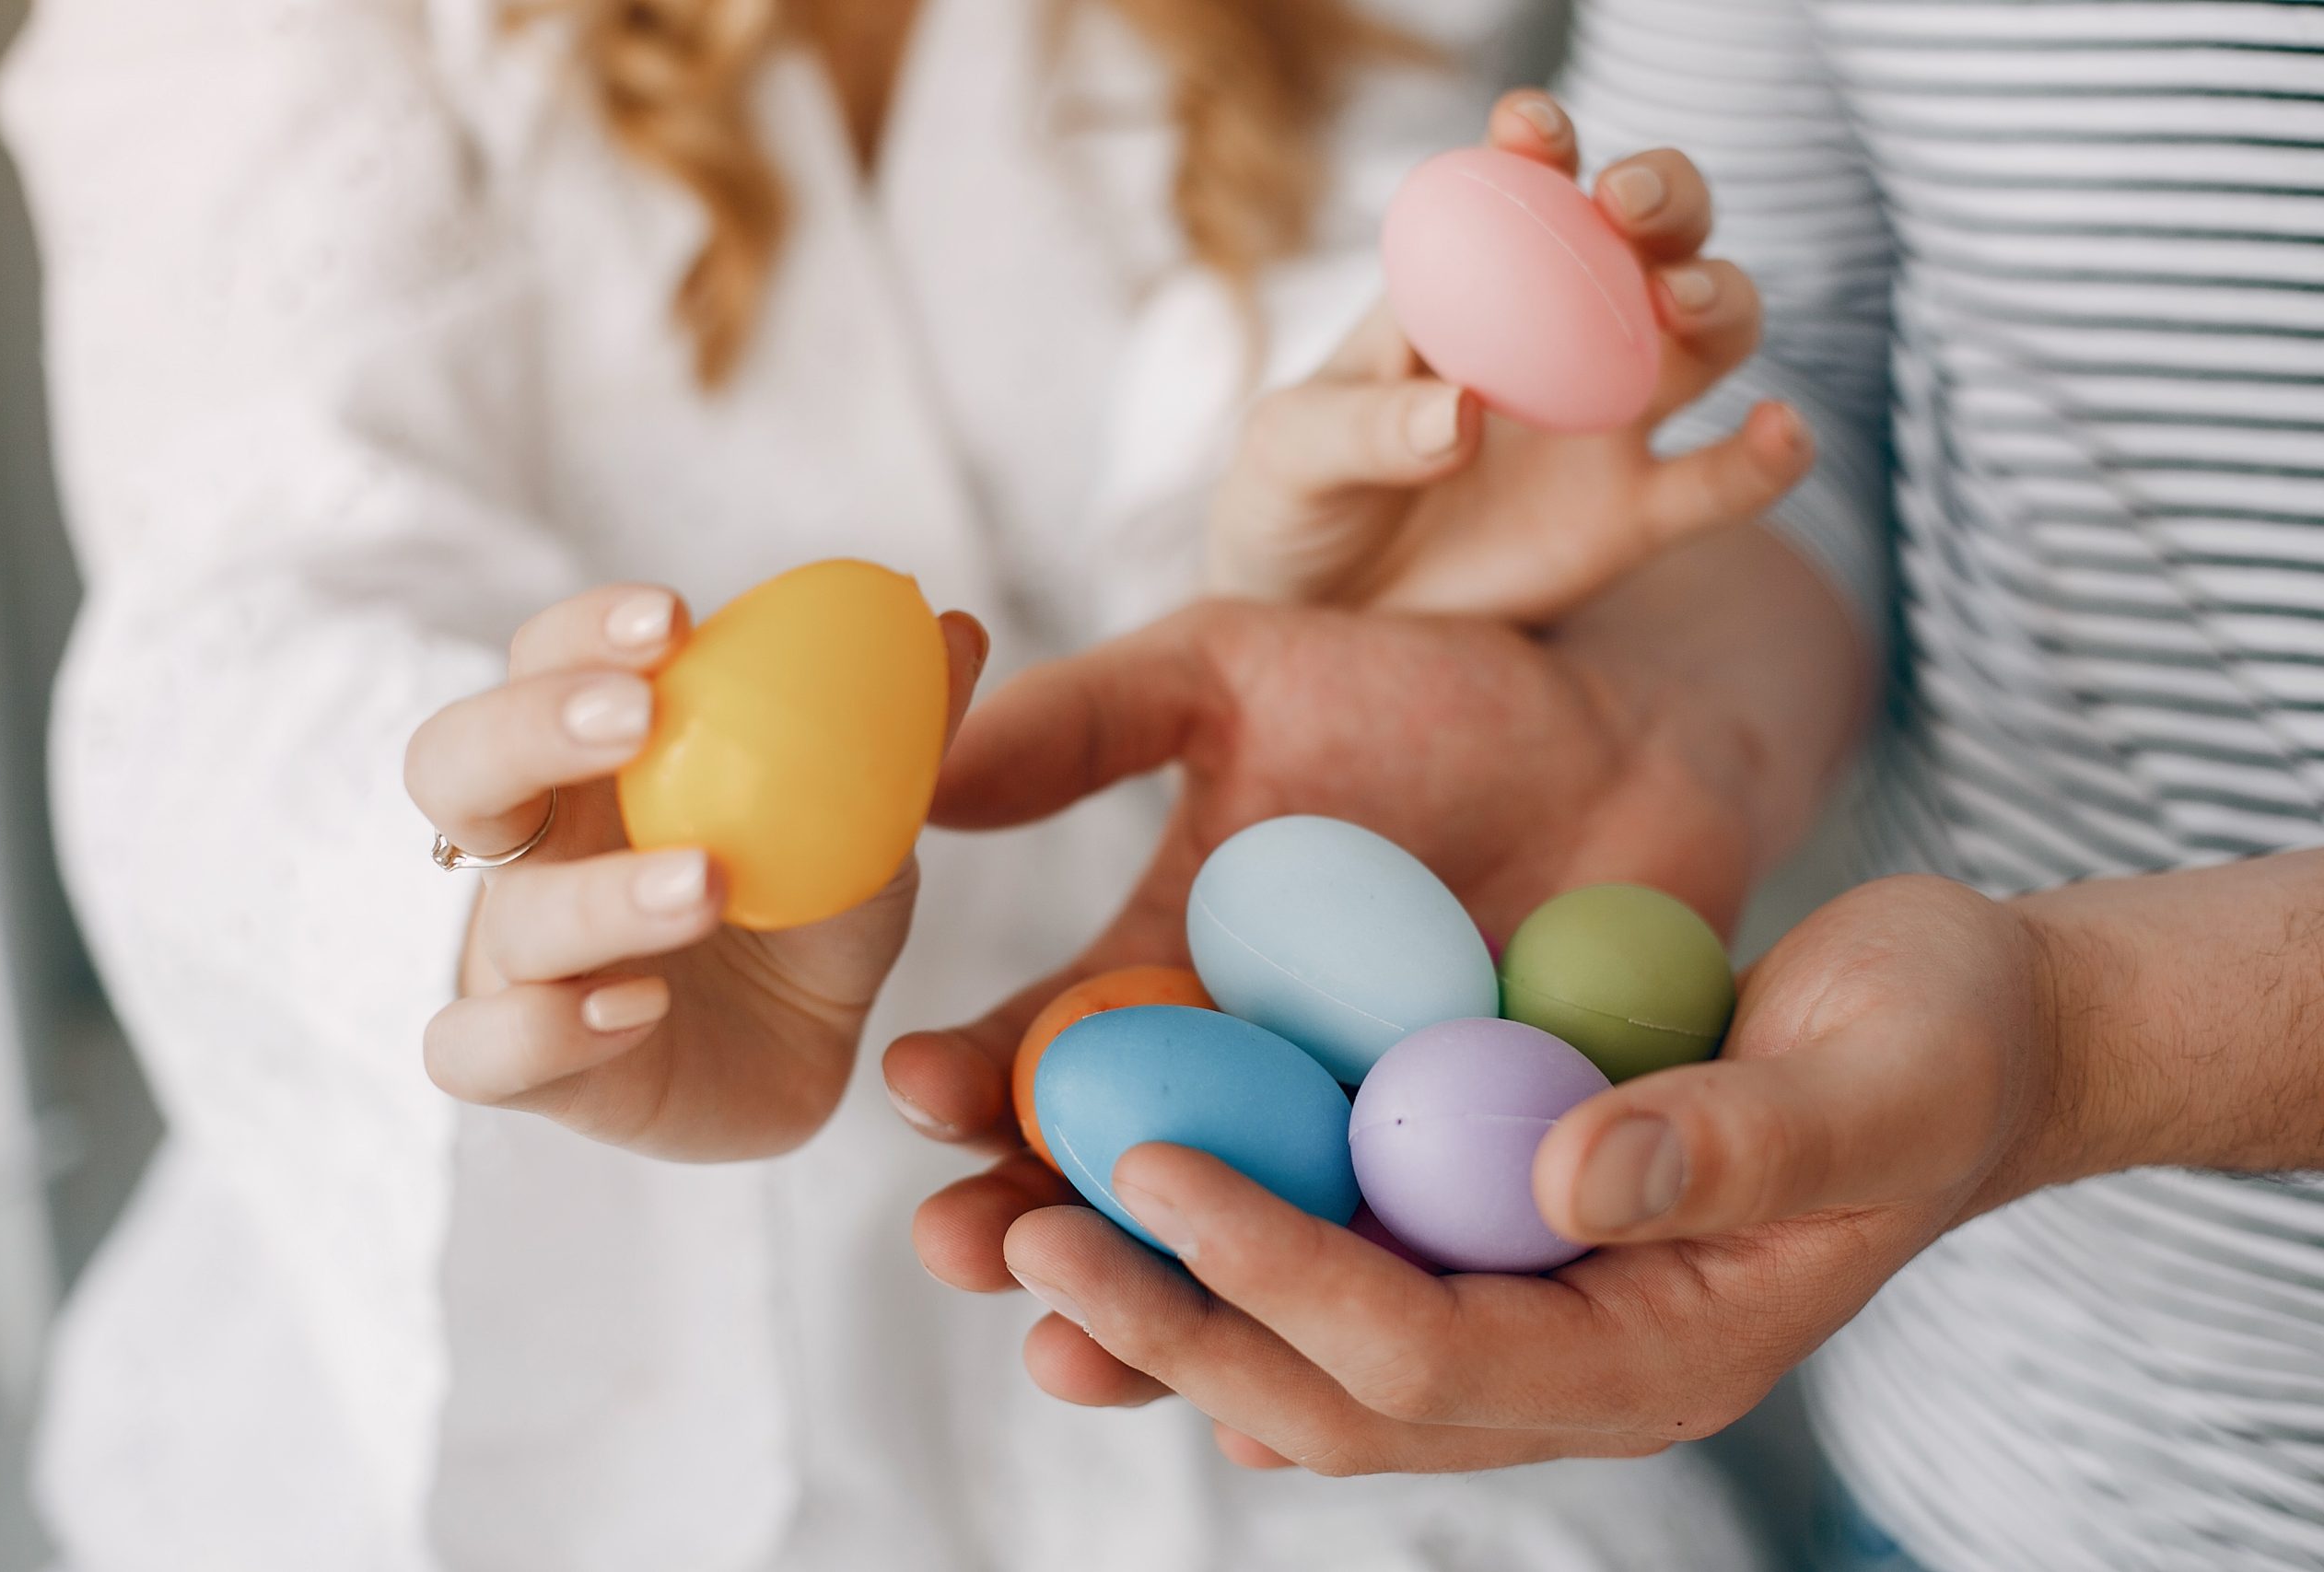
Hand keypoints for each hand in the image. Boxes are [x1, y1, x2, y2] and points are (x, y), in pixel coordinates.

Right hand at [403, 583, 987, 1159]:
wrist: (810, 1050)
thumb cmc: (805, 904)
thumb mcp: (864, 814)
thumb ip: (898, 730)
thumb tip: (955, 626)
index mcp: (591, 762)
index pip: (544, 661)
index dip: (584, 631)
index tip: (673, 620)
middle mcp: (532, 850)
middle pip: (454, 762)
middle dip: (532, 725)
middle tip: (637, 718)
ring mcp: (515, 960)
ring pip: (504, 916)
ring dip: (600, 895)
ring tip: (704, 884)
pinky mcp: (529, 1068)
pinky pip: (477, 1051)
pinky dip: (543, 1030)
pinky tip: (637, 1009)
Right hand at [884, 583, 1775, 1289]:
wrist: (1621, 736)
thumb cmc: (1415, 692)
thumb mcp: (1235, 675)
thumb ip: (1085, 722)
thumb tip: (922, 777)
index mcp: (1154, 982)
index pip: (1035, 1050)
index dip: (969, 1078)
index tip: (919, 1091)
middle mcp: (1230, 1093)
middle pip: (1105, 1185)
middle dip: (1025, 1230)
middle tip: (970, 1253)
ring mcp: (1342, 1159)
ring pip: (1230, 1263)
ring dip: (1147, 1311)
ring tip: (1077, 1344)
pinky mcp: (1461, 1200)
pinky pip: (1390, 1277)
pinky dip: (1330, 1328)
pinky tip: (1267, 1383)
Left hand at [979, 875, 2068, 1473]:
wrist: (1965, 1036)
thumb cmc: (1938, 1042)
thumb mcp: (1875, 1073)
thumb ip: (1741, 1138)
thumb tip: (1567, 1178)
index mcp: (1662, 1354)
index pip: (1427, 1352)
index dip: (1277, 1272)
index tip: (1146, 1172)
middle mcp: (1574, 1366)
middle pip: (1332, 1387)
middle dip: (1167, 1319)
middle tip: (1010, 1231)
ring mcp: (1531, 1319)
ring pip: (1312, 1351)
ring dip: (1162, 1302)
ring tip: (1010, 1230)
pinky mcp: (1499, 1251)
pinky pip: (1343, 1276)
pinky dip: (1232, 1251)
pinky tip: (1132, 1201)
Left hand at [1209, 89, 1811, 620]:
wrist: (1319, 625)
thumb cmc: (1293, 505)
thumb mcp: (1292, 454)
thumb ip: (1367, 427)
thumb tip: (1460, 414)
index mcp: (1468, 286)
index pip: (1520, 191)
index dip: (1539, 146)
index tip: (1528, 127)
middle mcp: (1561, 332)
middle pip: (1652, 234)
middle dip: (1662, 197)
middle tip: (1624, 204)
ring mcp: (1608, 420)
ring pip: (1712, 332)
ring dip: (1717, 298)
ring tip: (1676, 303)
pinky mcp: (1636, 516)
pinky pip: (1722, 480)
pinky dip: (1768, 455)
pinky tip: (1782, 432)